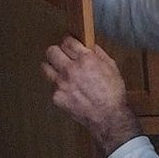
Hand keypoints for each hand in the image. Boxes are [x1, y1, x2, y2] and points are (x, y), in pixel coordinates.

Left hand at [43, 36, 140, 155]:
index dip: (68, 41)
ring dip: (52, 66)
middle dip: (56, 50)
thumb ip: (98, 54)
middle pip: (51, 51)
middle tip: (62, 54)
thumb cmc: (113, 92)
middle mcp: (71, 69)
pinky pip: (53, 87)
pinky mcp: (57, 97)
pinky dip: (60, 86)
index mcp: (86, 59)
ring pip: (46, 67)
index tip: (69, 43)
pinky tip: (69, 90)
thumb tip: (89, 46)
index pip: (67, 41)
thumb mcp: (112, 66)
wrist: (108, 116)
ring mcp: (61, 84)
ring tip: (60, 70)